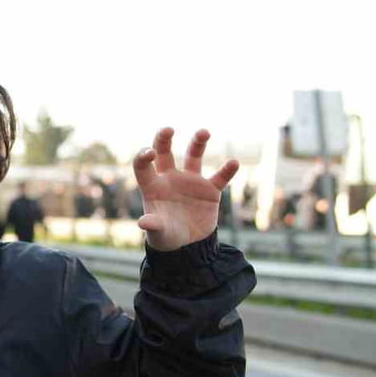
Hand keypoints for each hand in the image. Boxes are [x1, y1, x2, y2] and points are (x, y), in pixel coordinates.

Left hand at [133, 127, 238, 250]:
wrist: (188, 247)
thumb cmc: (166, 238)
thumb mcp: (158, 233)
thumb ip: (153, 225)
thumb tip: (143, 222)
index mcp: (153, 186)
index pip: (143, 165)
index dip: (143, 156)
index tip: (149, 152)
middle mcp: (170, 179)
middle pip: (164, 152)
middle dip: (164, 139)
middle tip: (168, 129)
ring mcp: (191, 182)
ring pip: (193, 156)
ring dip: (198, 142)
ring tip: (203, 132)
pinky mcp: (210, 191)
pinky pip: (220, 178)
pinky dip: (227, 171)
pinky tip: (233, 162)